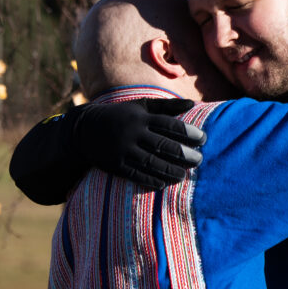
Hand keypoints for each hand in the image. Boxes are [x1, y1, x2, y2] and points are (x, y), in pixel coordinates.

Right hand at [78, 98, 205, 189]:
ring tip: (183, 175)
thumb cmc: (120, 116)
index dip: (187, 132)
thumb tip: (193, 104)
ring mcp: (122, 149)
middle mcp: (132, 132)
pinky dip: (150, 179)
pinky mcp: (114, 165)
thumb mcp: (140, 106)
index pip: (168, 124)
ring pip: (150, 162)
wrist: (84, 130)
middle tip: (199, 160)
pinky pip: (135, 174)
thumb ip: (167, 107)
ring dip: (169, 170)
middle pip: (162, 144)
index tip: (203, 138)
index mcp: (140, 117)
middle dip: (182, 154)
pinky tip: (163, 183)